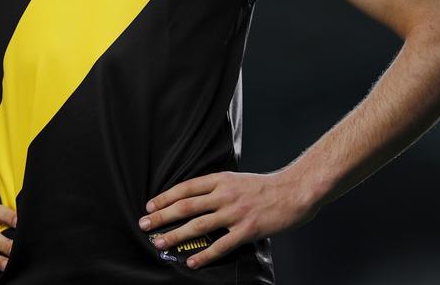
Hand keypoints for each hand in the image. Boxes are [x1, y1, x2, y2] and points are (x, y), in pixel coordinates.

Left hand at [138, 170, 317, 268]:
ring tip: (160, 243)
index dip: (165, 198)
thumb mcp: (236, 179)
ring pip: (198, 225)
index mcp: (220, 180)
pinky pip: (221, 245)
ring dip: (176, 235)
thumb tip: (194, 198)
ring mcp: (235, 213)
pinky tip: (192, 261)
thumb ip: (216, 187)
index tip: (149, 206)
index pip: (185, 188)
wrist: (295, 190)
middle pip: (186, 206)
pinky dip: (205, 254)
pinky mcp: (248, 230)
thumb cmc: (265, 186)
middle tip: (145, 225)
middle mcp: (224, 195)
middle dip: (162, 217)